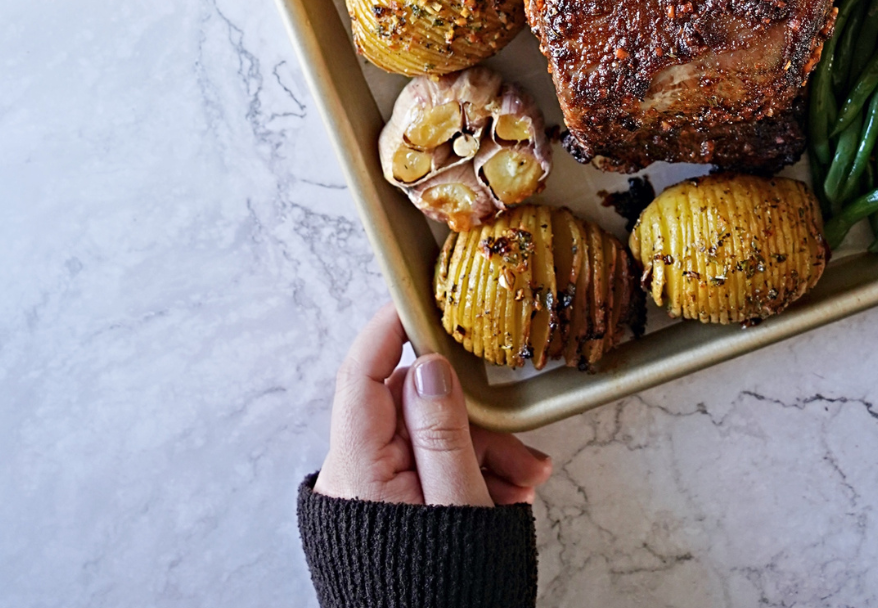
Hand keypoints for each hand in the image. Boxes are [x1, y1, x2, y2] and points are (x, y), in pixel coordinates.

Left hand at [314, 304, 551, 506]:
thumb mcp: (458, 503)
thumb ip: (442, 430)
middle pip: (408, 408)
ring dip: (481, 449)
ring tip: (525, 481)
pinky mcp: (387, 512)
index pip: (360, 376)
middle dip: (470, 416)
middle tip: (518, 441)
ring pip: (427, 439)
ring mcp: (370, 497)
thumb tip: (427, 366)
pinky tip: (508, 491)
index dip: (388, 330)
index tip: (416, 299)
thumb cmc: (443, 589)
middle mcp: (353, 480)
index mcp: (358, 472)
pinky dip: (470, 473)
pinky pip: (427, 469)